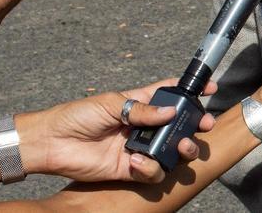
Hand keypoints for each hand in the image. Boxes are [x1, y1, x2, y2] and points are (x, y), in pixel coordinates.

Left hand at [18, 78, 217, 183]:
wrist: (51, 143)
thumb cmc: (77, 116)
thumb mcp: (111, 103)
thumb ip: (142, 110)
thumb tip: (172, 112)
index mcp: (139, 103)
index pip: (170, 94)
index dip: (191, 91)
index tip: (210, 89)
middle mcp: (143, 126)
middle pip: (179, 125)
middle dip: (195, 125)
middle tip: (204, 125)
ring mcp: (138, 148)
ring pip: (171, 151)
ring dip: (181, 149)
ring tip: (181, 147)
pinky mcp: (130, 169)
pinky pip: (152, 172)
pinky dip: (151, 169)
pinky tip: (138, 162)